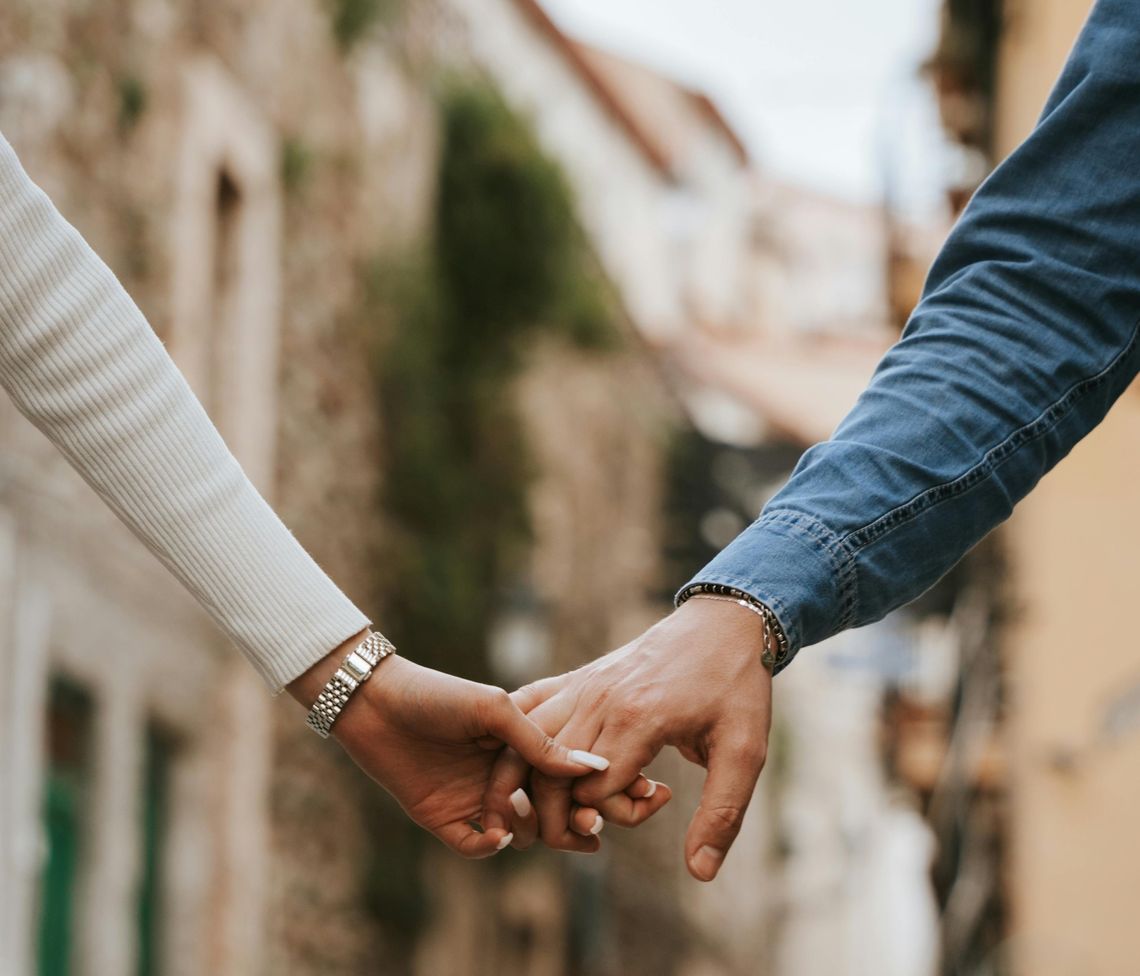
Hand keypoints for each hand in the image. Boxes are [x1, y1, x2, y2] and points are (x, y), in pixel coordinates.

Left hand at [288, 632, 609, 856]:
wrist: (373, 704)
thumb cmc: (437, 695)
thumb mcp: (495, 711)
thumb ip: (539, 742)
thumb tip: (592, 768)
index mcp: (516, 743)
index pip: (558, 775)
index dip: (579, 791)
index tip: (601, 803)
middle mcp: (499, 772)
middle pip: (543, 808)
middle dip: (564, 822)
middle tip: (584, 830)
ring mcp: (471, 796)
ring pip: (514, 831)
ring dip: (527, 833)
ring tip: (530, 822)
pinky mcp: (441, 817)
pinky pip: (473, 845)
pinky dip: (489, 847)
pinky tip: (496, 833)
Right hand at [484, 598, 771, 878]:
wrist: (723, 622)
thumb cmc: (737, 686)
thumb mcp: (745, 751)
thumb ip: (722, 813)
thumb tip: (701, 873)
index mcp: (639, 718)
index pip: (592, 792)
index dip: (615, 815)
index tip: (656, 799)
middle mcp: (600, 700)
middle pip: (549, 773)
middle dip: (568, 812)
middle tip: (611, 812)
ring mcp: (584, 685)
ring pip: (528, 744)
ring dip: (538, 783)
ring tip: (577, 799)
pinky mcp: (579, 677)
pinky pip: (529, 707)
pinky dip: (520, 739)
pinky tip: (538, 762)